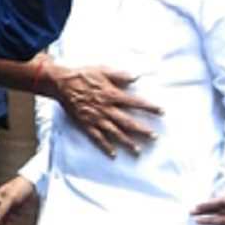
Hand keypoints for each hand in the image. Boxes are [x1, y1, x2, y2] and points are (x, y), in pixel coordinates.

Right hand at [43, 55, 161, 156]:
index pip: (136, 102)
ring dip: (127, 142)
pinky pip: (97, 138)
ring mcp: (96, 119)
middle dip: (142, 130)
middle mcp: (107, 109)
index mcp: (112, 95)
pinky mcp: (86, 125)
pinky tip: (113, 154)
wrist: (62, 84)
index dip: (149, 107)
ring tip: (138, 151)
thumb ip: (120, 75)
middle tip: (154, 138)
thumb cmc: (83, 75)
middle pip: (128, 122)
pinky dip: (105, 147)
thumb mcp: (103, 70)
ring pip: (115, 133)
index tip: (161, 112)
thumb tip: (136, 77)